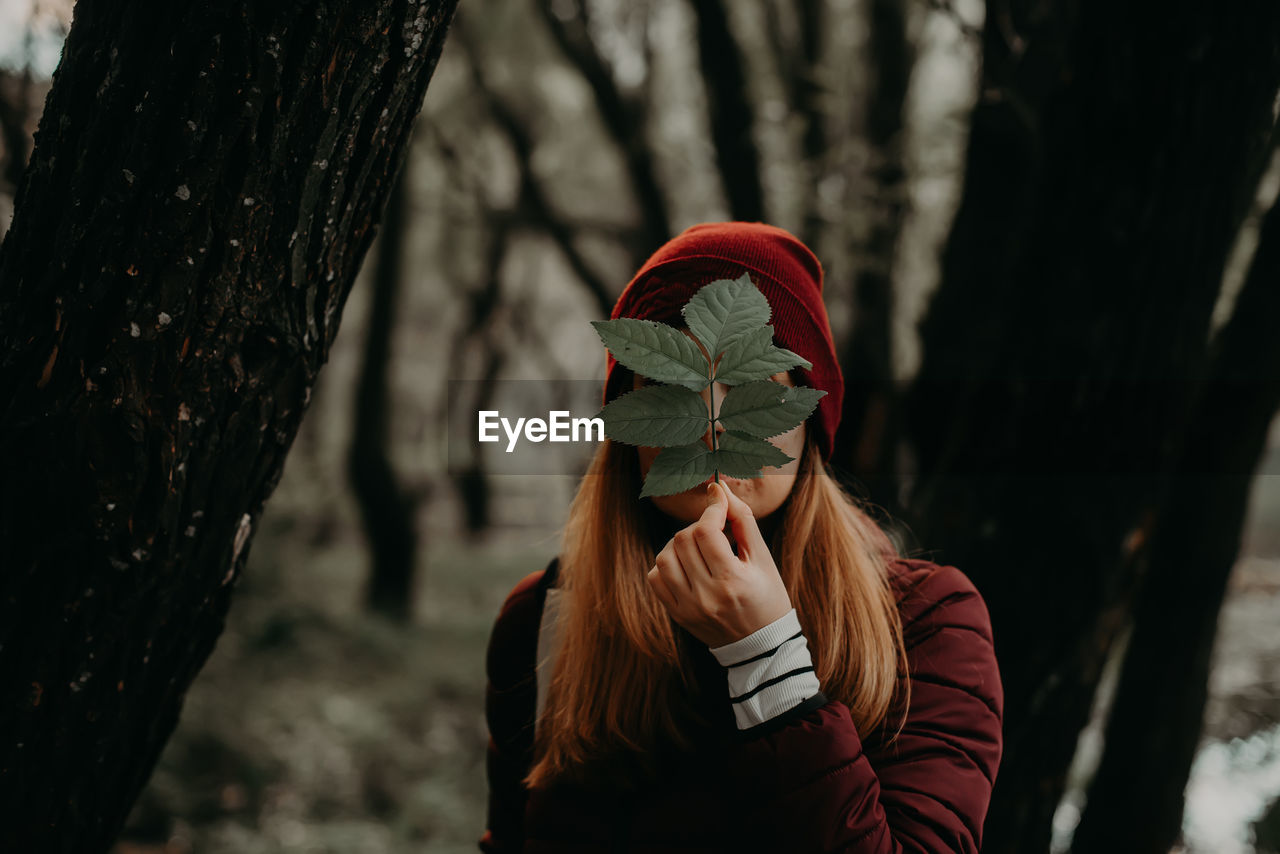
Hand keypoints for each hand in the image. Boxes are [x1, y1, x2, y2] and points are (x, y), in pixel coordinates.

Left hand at [647, 480, 792, 647]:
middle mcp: (706, 595)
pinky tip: (685, 565)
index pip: (706, 531)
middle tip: (715, 530)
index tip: (718, 499)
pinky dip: (666, 564)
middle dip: (698, 526)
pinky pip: (655, 579)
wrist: (762, 645)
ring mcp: (688, 607)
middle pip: (683, 540)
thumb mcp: (763, 558)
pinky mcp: (677, 614)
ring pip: (664, 557)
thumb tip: (719, 489)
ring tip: (699, 548)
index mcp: (732, 580)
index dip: (712, 508)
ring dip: (679, 544)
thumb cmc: (767, 597)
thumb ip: (742, 520)